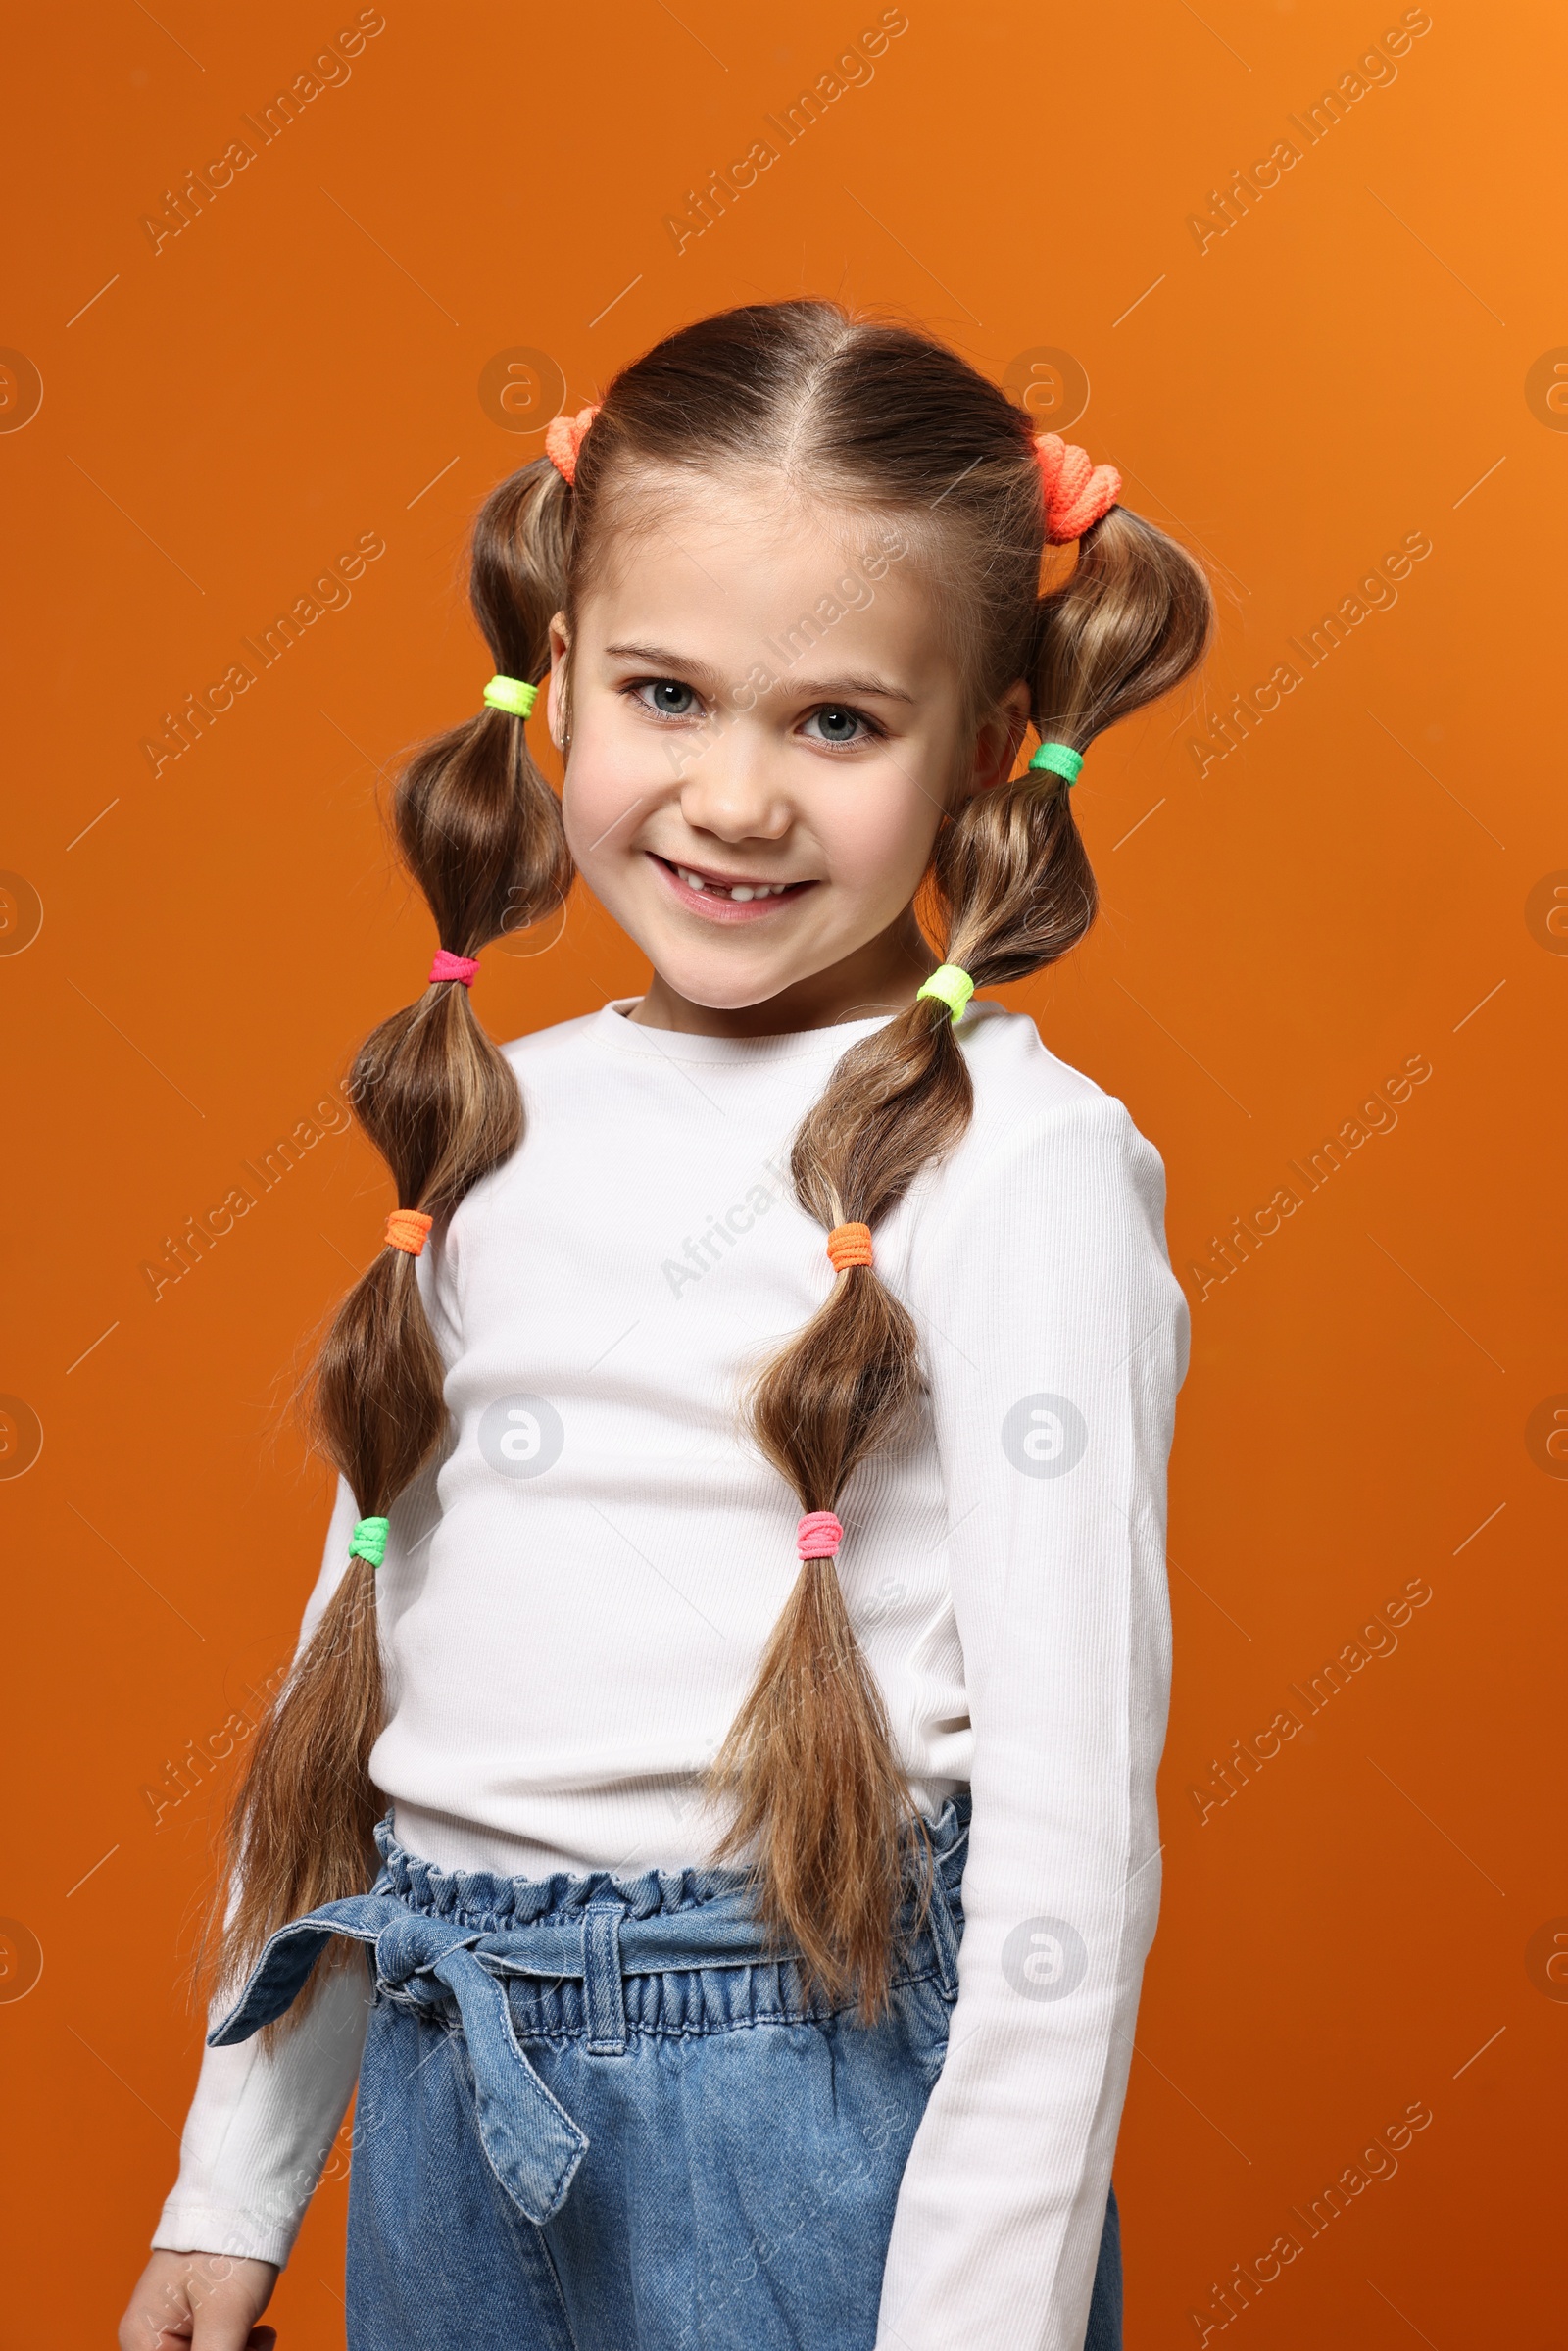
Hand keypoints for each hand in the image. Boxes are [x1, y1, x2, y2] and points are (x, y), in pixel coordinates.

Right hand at [119, 2250, 279, 2347]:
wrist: (248, 2198)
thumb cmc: (228, 2248)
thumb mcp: (225, 2320)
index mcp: (141, 2339)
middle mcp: (148, 2335)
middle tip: (258, 2347)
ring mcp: (170, 2325)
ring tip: (263, 2338)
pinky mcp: (194, 2317)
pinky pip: (213, 2347)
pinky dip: (238, 2347)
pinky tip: (259, 2334)